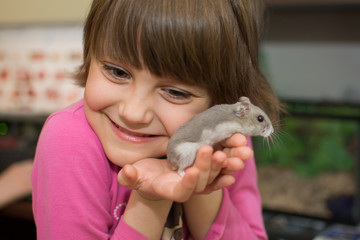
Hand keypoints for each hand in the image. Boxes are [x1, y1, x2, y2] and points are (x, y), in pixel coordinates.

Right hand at [117, 133, 252, 201]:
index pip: (182, 191)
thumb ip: (130, 177)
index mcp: (171, 190)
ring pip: (215, 175)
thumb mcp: (133, 176)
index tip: (191, 172)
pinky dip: (228, 168)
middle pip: (201, 181)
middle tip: (213, 151)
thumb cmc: (143, 176)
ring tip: (237, 155)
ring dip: (226, 165)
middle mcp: (188, 188)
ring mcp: (198, 180)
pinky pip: (219, 171)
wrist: (157, 177)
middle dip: (208, 167)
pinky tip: (238, 162)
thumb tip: (127, 172)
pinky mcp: (205, 172)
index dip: (187, 184)